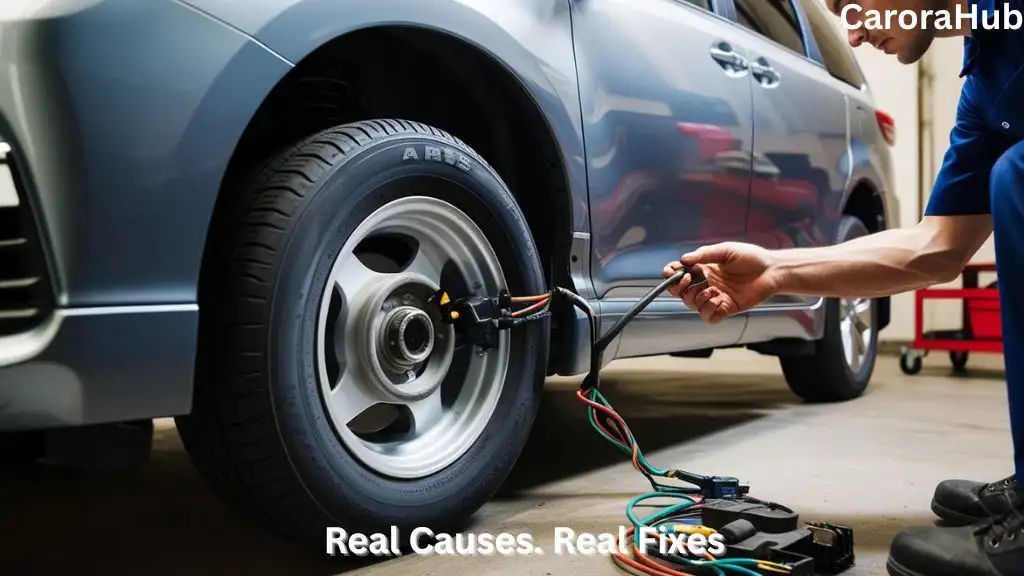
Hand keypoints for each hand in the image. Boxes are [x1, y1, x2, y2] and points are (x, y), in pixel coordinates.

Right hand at [662, 242, 779, 323]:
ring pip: (693, 305)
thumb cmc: (750, 258)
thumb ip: (704, 254)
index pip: (679, 275)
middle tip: (689, 279)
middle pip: (681, 293)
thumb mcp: (725, 250)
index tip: (673, 271)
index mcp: (703, 270)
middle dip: (679, 288)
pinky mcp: (727, 309)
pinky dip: (709, 310)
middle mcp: (706, 284)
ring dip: (696, 299)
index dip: (671, 275)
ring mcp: (716, 298)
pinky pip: (709, 316)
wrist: (772, 270)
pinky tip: (718, 300)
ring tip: (711, 290)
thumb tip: (683, 259)